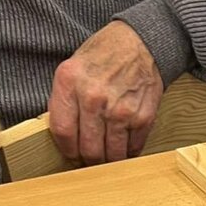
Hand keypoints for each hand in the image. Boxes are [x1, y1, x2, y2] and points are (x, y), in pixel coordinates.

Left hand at [49, 22, 163, 164]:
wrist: (139, 44)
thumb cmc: (104, 56)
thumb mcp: (72, 69)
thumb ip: (65, 100)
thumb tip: (63, 135)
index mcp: (70, 83)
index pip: (62, 132)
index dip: (67, 150)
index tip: (71, 154)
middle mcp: (93, 98)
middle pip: (88, 149)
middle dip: (89, 160)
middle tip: (91, 159)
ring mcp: (120, 110)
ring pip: (112, 155)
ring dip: (109, 160)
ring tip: (108, 155)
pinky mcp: (142, 118)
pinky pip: (132, 149)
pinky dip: (128, 152)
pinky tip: (124, 143)